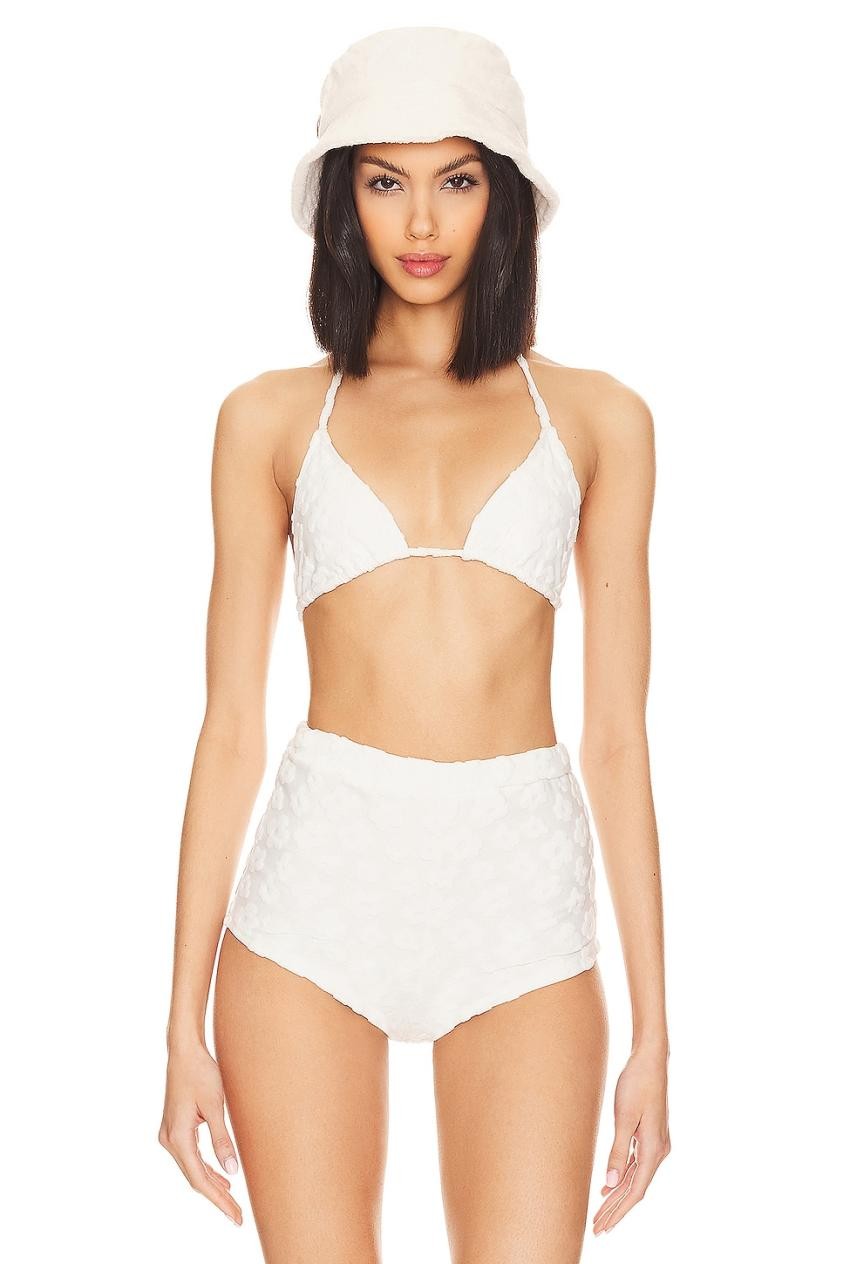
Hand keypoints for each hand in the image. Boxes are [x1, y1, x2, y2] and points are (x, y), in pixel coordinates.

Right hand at [158, 1041, 242, 1226]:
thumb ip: (222, 1139)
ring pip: (192, 1168)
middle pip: (194, 1177)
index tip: (235, 1215)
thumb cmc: (201, 1073)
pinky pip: (190, 1156)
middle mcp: (169, 1140)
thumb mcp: (215, 1105)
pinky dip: (205, 1168)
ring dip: (211, 1183)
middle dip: (216, 1197)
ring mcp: (169, 1134)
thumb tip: (231, 1171)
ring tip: (232, 1200)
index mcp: (178, 1138)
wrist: (184, 1051)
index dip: (218, 1200)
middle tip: (237, 1216)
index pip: (200, 1179)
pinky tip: (220, 1175)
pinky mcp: (174, 1128)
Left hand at [592, 1044, 669, 1235]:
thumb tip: (609, 1184)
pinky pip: (636, 1164)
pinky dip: (622, 1178)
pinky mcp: (649, 1135)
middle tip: (596, 1228)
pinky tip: (609, 1186)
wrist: (650, 1059)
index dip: (618, 1212)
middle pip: (635, 1189)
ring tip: (600, 1213)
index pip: (635, 1191)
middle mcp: (658, 1150)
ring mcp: (656, 1143)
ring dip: (618, 1196)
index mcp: (654, 1149)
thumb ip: (617, 1151)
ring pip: (635, 1178)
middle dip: (616, 1210)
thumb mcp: (624, 1117)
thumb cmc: (636, 1083)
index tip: (602, 1226)